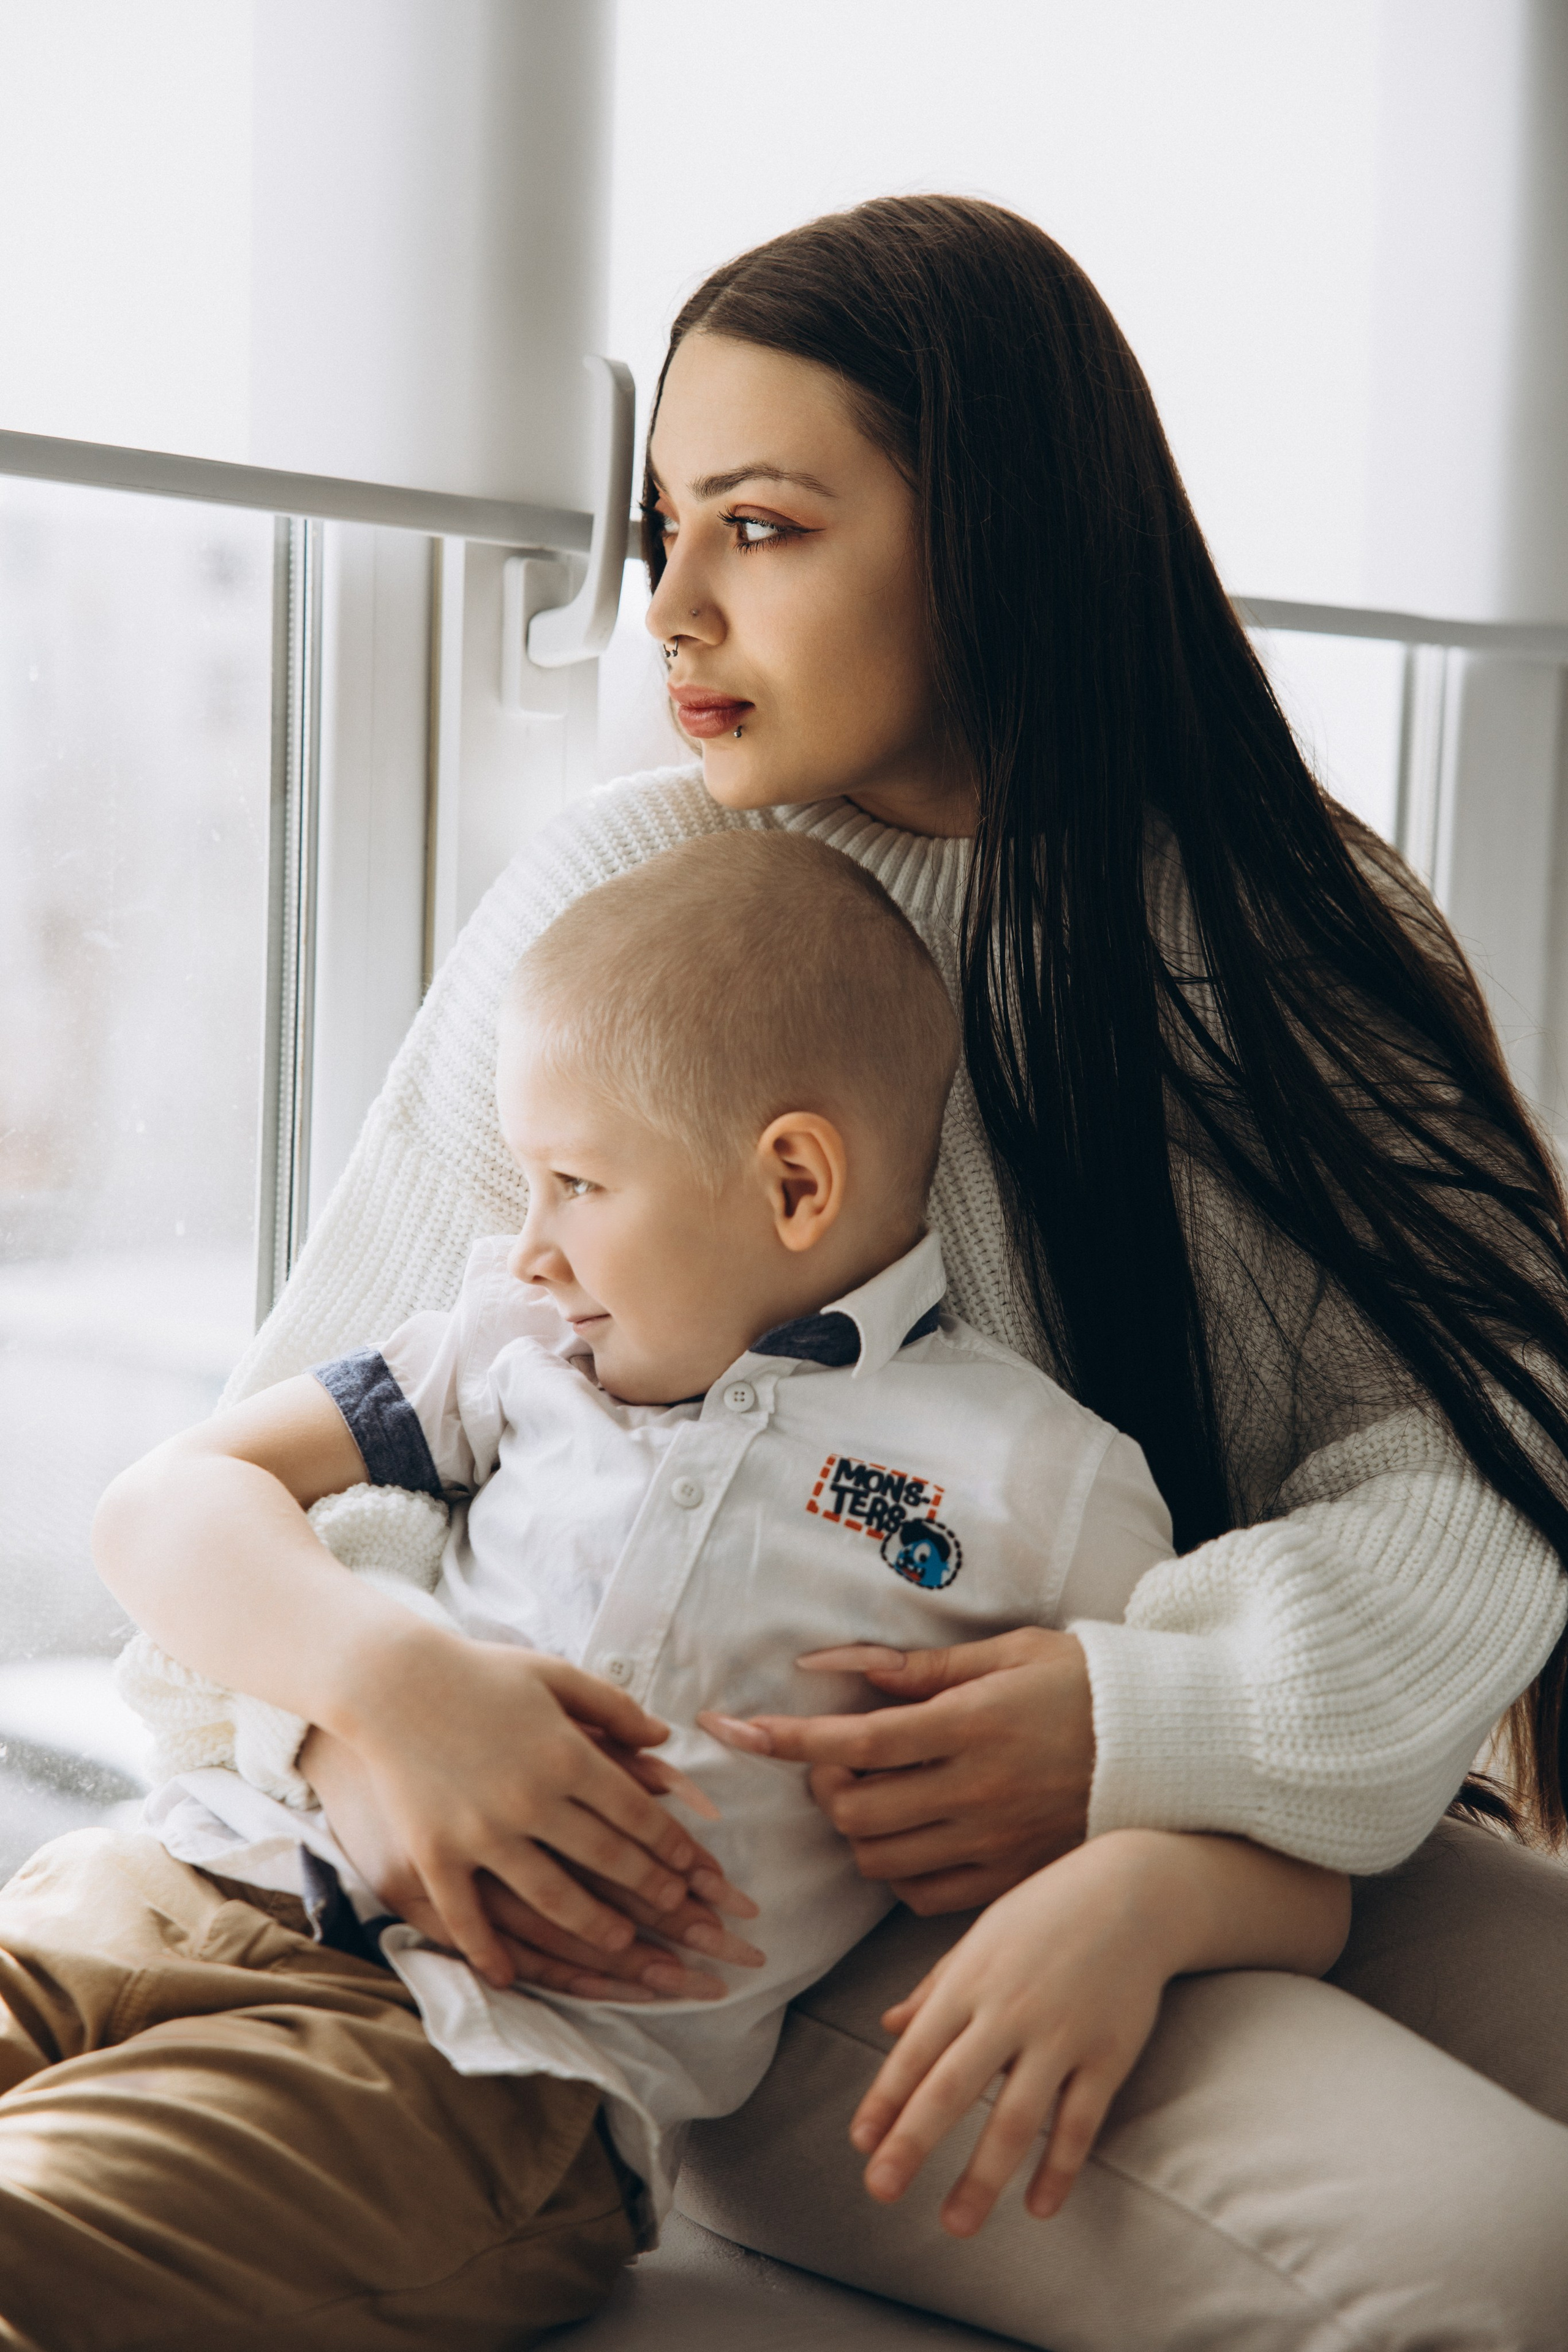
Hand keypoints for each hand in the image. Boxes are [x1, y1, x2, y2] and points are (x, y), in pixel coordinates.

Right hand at [321, 1626, 757, 1986]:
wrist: (389, 1679)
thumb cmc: (479, 1674)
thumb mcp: (555, 1675)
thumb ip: (613, 1706)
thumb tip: (664, 1741)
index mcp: (565, 1754)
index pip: (635, 1813)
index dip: (672, 1845)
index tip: (696, 1870)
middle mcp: (530, 1799)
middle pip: (606, 1858)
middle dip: (652, 1890)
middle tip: (681, 1913)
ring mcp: (480, 1832)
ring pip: (551, 1898)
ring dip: (594, 1926)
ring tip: (623, 1943)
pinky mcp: (433, 1854)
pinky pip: (465, 1916)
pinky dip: (488, 1951)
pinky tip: (508, 1976)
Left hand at [698, 1628, 1093, 1912]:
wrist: (1169, 1749)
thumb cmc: (1081, 1685)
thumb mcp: (1006, 1653)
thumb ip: (919, 1667)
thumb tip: (834, 1664)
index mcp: (969, 1724)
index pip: (853, 1739)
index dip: (783, 1738)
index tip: (730, 1730)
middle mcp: (974, 1790)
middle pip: (853, 1809)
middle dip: (821, 1785)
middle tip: (833, 1759)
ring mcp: (991, 1843)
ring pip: (878, 1859)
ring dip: (855, 1830)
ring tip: (872, 1796)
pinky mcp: (1008, 1880)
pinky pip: (922, 1897)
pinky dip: (898, 1873)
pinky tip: (912, 1837)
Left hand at [848, 1835, 1172, 2236]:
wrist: (1133, 1890)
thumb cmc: (1045, 1913)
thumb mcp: (980, 1938)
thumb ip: (935, 1987)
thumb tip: (887, 2027)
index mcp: (971, 1981)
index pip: (917, 2051)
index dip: (885, 2099)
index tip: (860, 2143)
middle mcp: (1010, 2010)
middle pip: (953, 2087)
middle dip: (913, 2142)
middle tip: (880, 2190)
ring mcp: (1062, 2035)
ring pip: (1017, 2118)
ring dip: (983, 2177)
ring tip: (956, 2225)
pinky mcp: (1108, 2055)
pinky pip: (1080, 2123)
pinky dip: (1060, 2168)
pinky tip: (1039, 2208)